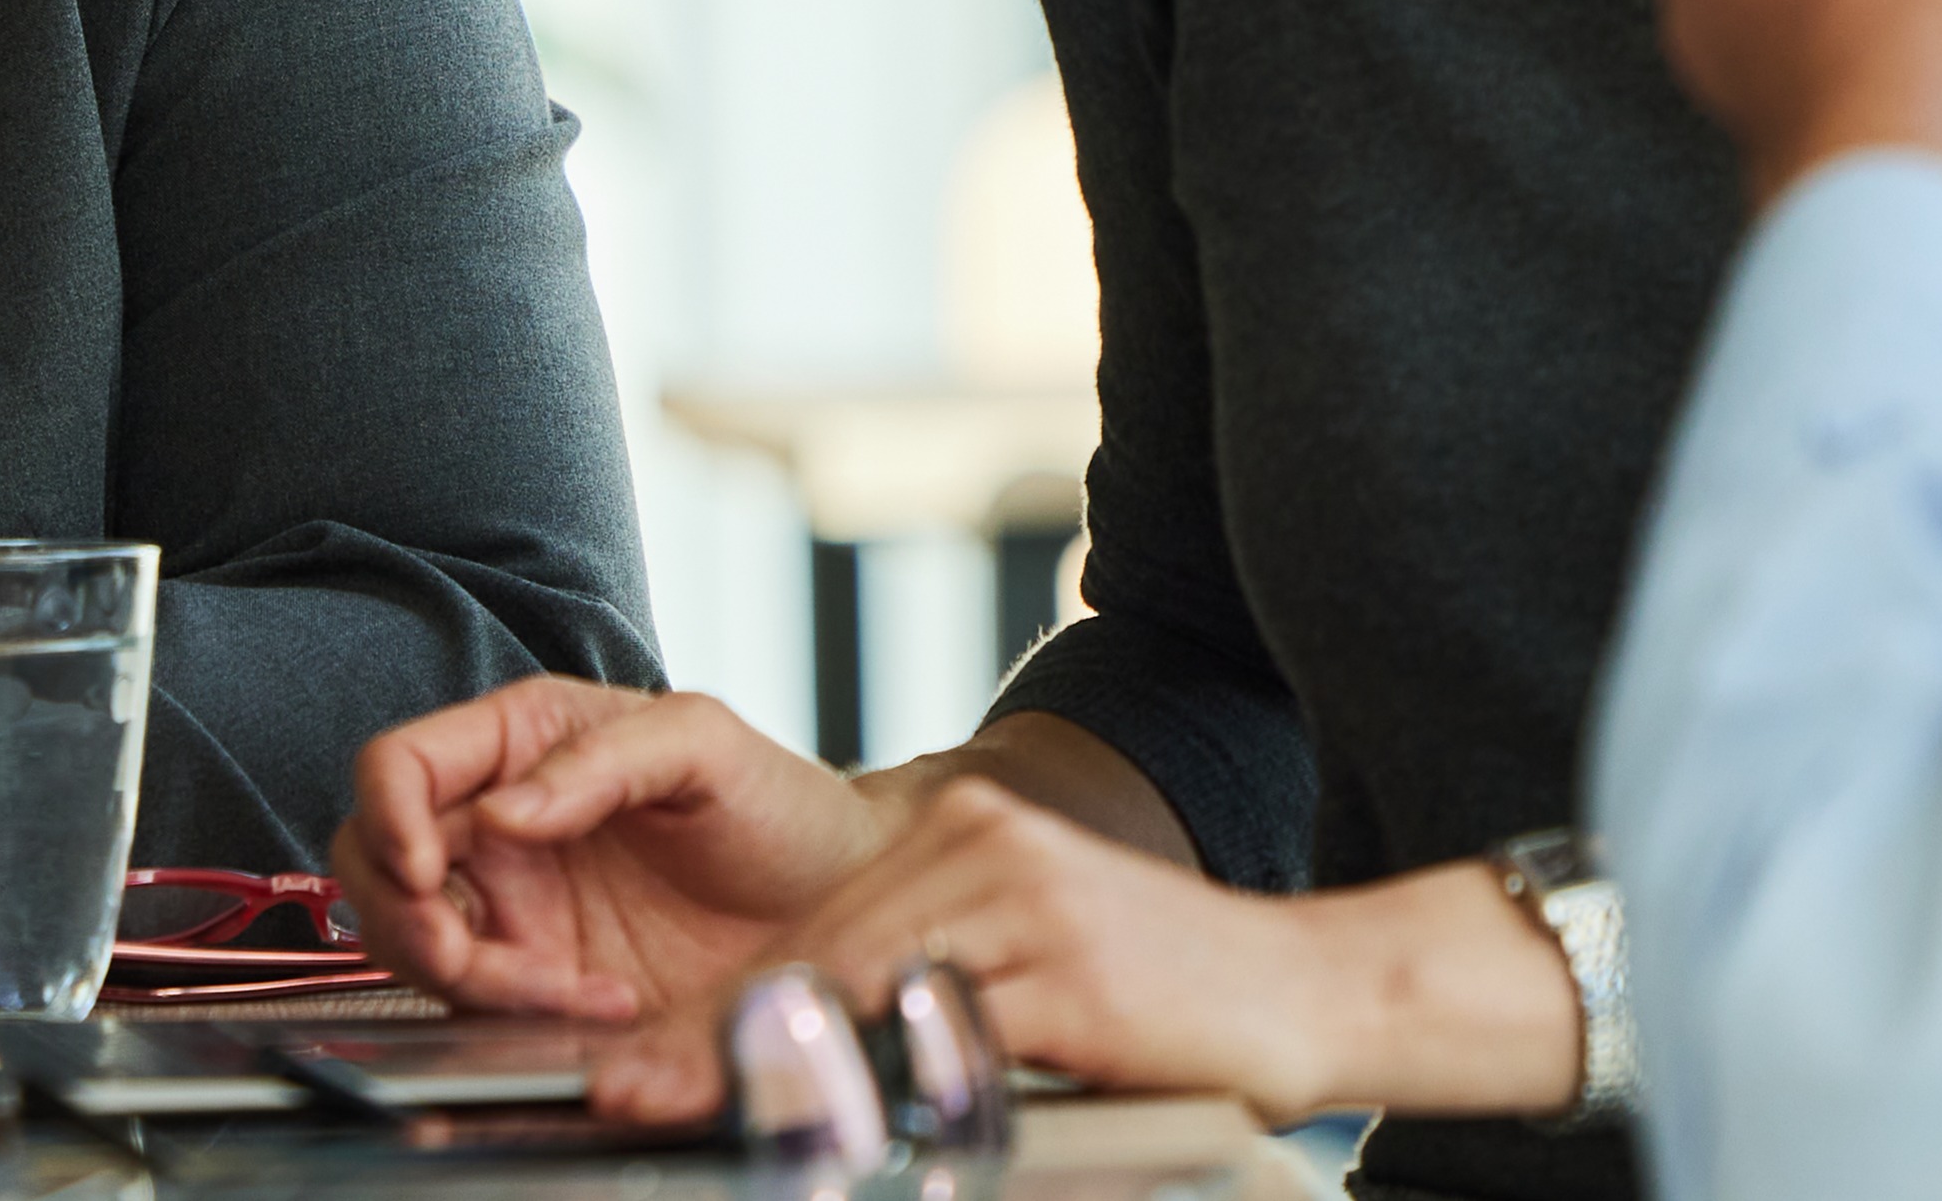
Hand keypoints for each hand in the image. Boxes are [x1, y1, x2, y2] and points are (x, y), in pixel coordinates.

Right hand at [332, 680, 888, 1026]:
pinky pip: (478, 1000)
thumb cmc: (780, 804)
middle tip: (465, 952)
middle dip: (404, 915)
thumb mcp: (705, 745)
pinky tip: (597, 1002)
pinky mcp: (539, 972)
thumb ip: (600, 761)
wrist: (840, 902)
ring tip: (562, 987)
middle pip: (376, 859)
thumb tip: (504, 809)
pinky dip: (515, 1014)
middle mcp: (501, 819)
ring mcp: (515, 901)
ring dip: (465, 975)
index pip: (402, 764)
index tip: (424, 869)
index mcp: (524, 741)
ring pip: (411, 938)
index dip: (390, 814)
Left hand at [582, 802, 1579, 1131]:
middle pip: (810, 948)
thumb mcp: (1021, 981)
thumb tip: (803, 1063)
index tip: (637, 1062)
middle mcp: (978, 838)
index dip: (713, 1006)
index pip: (807, 927)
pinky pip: (938, 1023)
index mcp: (961, 833)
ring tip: (680, 1100)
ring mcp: (1020, 889)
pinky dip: (870, 1072)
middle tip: (626, 1091)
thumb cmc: (1165, 1010)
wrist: (1314, 993)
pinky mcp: (1061, 955)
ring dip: (761, 1054)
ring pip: (852, 979)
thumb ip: (919, 996)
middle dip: (709, 1034)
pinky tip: (822, 1109)